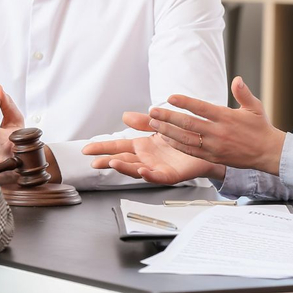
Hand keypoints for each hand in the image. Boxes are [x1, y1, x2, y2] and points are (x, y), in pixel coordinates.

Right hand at [82, 112, 225, 184]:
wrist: (205, 146)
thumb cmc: (181, 137)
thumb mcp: (158, 125)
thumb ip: (142, 122)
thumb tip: (124, 116)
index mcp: (142, 146)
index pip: (117, 146)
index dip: (102, 148)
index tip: (86, 149)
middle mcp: (146, 158)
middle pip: (123, 160)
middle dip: (108, 161)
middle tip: (94, 162)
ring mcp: (157, 167)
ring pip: (137, 169)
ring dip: (125, 167)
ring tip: (113, 163)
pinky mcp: (171, 174)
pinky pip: (158, 176)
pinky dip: (149, 175)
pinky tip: (142, 171)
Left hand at [150, 77, 285, 175]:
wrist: (268, 153)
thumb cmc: (260, 128)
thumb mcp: (254, 107)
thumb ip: (243, 93)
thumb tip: (237, 79)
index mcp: (226, 117)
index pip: (201, 108)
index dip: (185, 102)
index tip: (170, 97)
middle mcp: (218, 132)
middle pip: (188, 124)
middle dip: (168, 117)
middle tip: (153, 111)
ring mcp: (214, 146)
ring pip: (186, 139)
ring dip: (167, 132)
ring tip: (153, 124)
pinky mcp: (212, 157)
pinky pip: (191, 151)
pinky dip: (177, 145)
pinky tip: (166, 139)